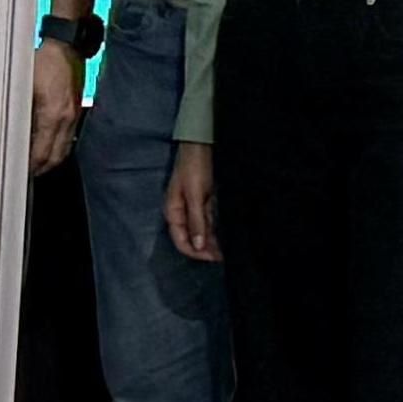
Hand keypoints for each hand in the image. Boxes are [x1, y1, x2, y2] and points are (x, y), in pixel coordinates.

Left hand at [28, 40, 82, 175]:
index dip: (30, 166)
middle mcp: (67, 119)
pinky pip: (69, 137)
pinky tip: (47, 146)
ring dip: (50, 160)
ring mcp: (74, 115)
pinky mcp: (76, 110)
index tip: (19, 172)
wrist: (66, 44)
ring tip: (35, 165)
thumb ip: (20, 112)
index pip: (42, 152)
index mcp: (53, 115)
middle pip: (55, 157)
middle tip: (26, 174)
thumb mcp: (24, 85)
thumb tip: (11, 132)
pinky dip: (58, 146)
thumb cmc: (44, 60)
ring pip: (64, 149)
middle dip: (41, 168)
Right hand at [165, 142, 217, 262]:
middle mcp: (181, 212)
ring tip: (229, 248)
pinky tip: (227, 234)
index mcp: (173, 212)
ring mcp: (192, 207)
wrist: (200, 144)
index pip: (181, 241)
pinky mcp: (202, 201)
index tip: (213, 258)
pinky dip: (216, 228)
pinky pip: (208, 220)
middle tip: (225, 255)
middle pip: (192, 238)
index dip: (196, 253)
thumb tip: (198, 245)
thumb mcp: (194, 194)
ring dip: (213, 240)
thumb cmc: (193, 166)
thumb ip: (196, 220)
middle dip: (207, 249)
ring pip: (202, 231)